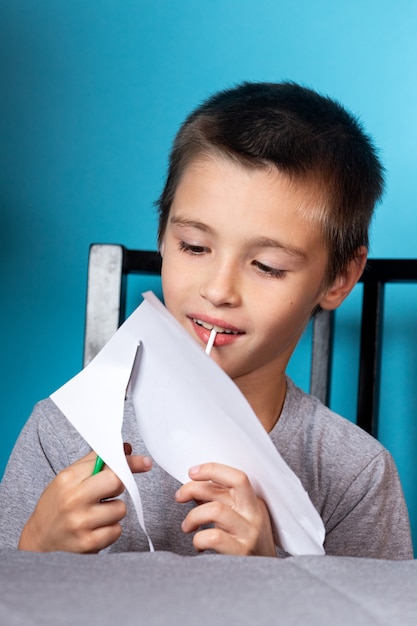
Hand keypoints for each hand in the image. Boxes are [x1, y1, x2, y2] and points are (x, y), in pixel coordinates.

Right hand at [18, 444, 151, 552]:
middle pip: (117, 483)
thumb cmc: (56, 505)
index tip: (143, 462)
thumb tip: (125, 449)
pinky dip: (110, 530)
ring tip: (95, 514)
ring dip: (113, 512)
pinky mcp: (89, 544)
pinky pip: (117, 530)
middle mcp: (74, 500)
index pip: (108, 465)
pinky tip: (94, 529)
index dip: (129, 463)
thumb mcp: (68, 478)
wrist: (38, 541)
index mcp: (68, 479)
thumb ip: (95, 461)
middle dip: (118, 486)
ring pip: (121, 509)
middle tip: (107, 492)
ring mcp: (81, 524)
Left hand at [175, 463, 275, 556]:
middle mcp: (254, 514)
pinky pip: (213, 537)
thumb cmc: (245, 543)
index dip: (213, 470)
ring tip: (187, 526)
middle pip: (226, 488)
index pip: (237, 477)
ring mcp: (249, 533)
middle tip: (179, 496)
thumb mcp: (238, 517)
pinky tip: (198, 545)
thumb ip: (220, 500)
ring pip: (215, 510)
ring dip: (193, 516)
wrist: (265, 578)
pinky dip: (198, 539)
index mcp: (254, 501)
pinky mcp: (241, 552)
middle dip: (194, 487)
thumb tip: (195, 484)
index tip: (192, 471)